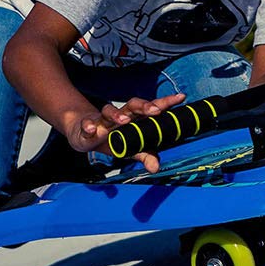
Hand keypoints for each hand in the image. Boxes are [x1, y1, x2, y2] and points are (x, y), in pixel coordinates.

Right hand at [63, 92, 186, 171]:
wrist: (84, 135)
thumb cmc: (112, 138)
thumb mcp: (130, 149)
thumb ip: (145, 155)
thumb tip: (156, 167)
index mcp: (134, 120)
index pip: (151, 108)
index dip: (164, 103)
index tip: (180, 97)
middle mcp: (120, 116)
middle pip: (132, 105)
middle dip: (144, 106)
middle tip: (155, 110)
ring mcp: (103, 120)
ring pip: (109, 111)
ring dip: (117, 114)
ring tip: (124, 120)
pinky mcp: (87, 127)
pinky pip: (87, 124)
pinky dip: (89, 126)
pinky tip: (92, 129)